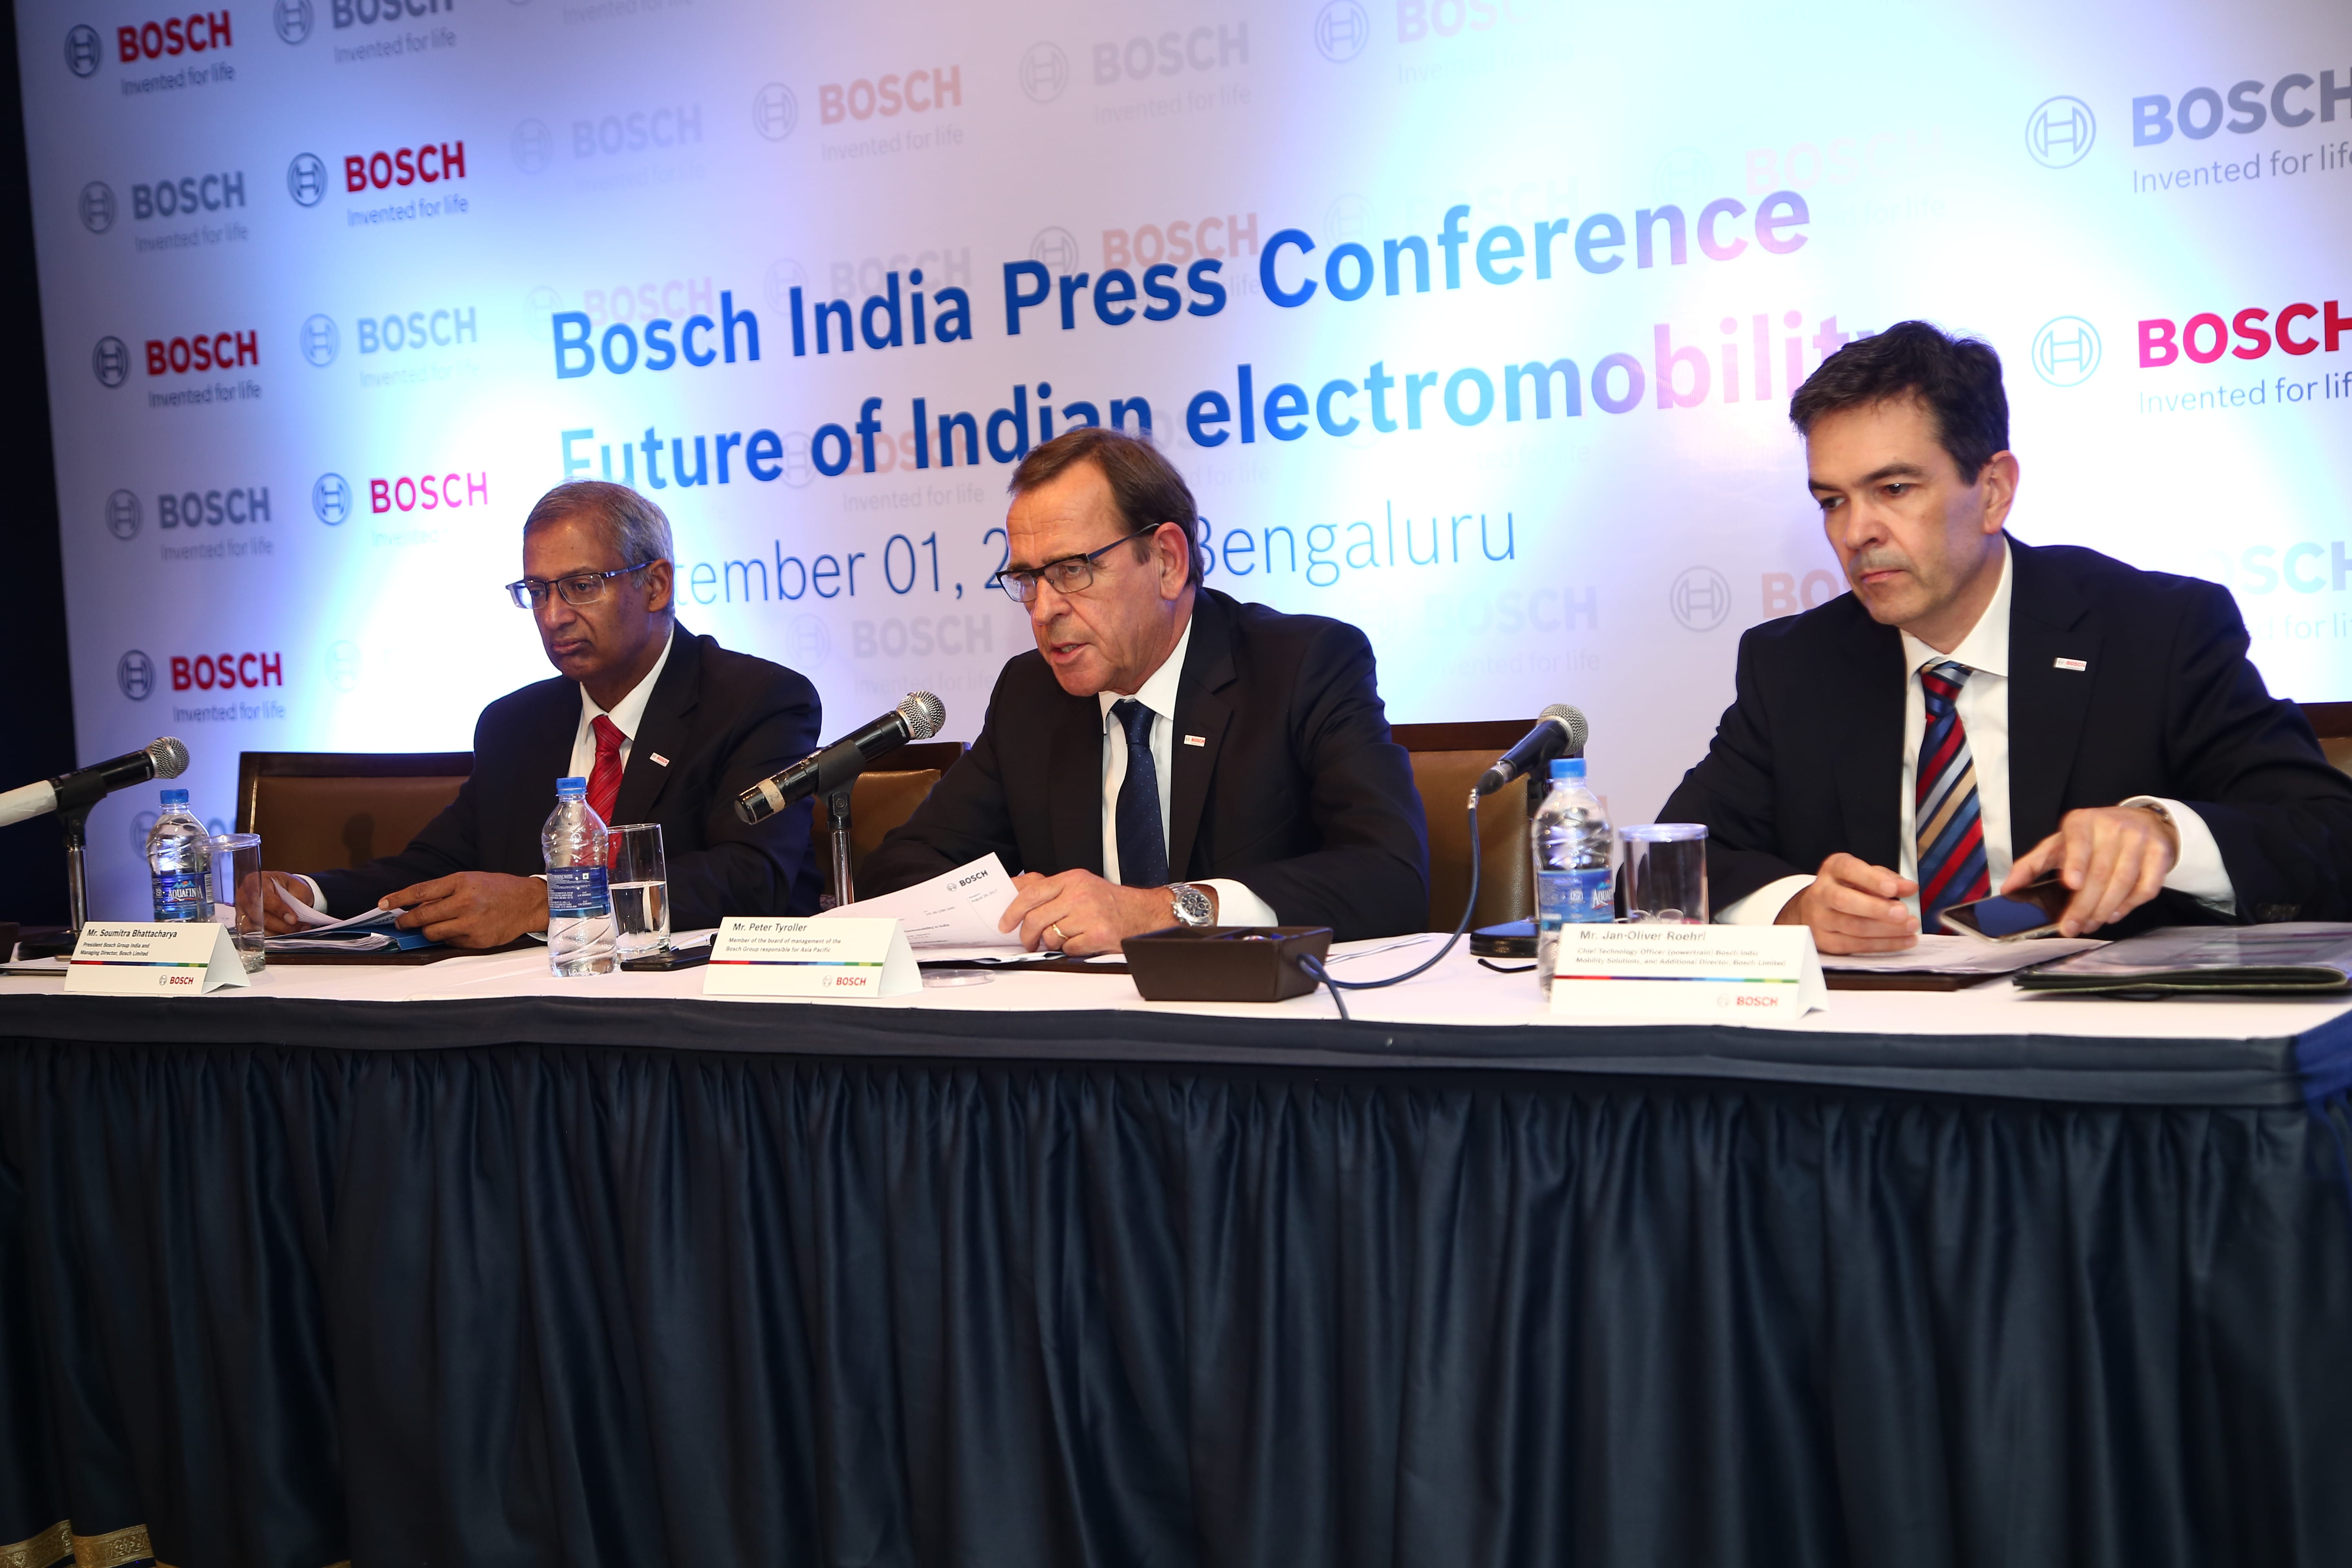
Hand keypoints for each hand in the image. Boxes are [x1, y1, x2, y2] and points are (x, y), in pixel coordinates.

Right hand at [244, 870, 321, 933]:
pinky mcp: (243, 923)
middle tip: (300, 927)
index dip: (279, 910)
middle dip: (282, 924)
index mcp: (256, 881)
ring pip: (257, 928)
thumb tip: (298, 914)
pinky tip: (284, 933)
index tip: (293, 919)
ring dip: (278, 932)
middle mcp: (244, 896)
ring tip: (295, 930)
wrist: (283, 891)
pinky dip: (272, 935)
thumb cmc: (287, 887)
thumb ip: (298, 898)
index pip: (264, 897)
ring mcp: (242, 911)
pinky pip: (255, 935)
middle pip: (259, 916)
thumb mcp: (297, 886)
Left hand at [378, 872, 550, 948]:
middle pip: (422, 916)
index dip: (398, 898)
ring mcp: (471, 923)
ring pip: (433, 933)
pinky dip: (448, 938)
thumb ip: (444, 891)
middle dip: (407, 921)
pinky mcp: (477, 940)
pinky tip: (458, 930)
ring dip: (427, 931)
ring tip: (432, 926)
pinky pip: (451, 943)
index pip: (420, 892)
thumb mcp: (470, 880)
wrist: (528, 903)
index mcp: (461, 882)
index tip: (382, 904)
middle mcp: (465, 902)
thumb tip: (416, 906)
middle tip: (401, 922)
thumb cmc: (497, 889)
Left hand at [998, 869, 1197, 956]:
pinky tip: (1081, 942)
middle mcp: (1080, 894)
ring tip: (1062, 939)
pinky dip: (1070, 950)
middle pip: (1036, 918)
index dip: (1012, 910)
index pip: (1032, 893)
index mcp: (1072, 879)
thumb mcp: (1079, 884)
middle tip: (1026, 942)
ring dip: (1051, 943)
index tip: (1005, 923)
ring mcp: (1089, 915)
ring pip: (1050, 936)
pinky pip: (1068, 949)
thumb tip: (1015, 889)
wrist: (1143, 913)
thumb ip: (1049, 887)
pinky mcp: (1098, 935)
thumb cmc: (1109, 901)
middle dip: (1026, 935)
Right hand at [1778, 853, 1920, 953]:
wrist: (1816, 909)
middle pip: (1844, 901)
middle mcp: (1821, 892)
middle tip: (1903, 913)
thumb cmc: (1846, 889)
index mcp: (1833, 869)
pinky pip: (1854, 945)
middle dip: (1877, 909)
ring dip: (1886, 930)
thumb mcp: (1866, 875)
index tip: (1893, 889)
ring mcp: (1819, 918)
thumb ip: (1889, 879)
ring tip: (1910, 928)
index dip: (1871, 879)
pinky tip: (1902, 941)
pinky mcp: (1824, 940)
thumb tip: (1909, 888)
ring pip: (1852, 926)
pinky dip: (1882, 944)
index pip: (1849, 870)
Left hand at [2004, 805, 2178, 935]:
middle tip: (2072, 927)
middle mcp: (2113, 826)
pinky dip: (2130, 905)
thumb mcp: (2059, 845)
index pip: (2078, 842)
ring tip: (2090, 924)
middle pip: (2099, 872)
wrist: (2141, 821)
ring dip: (2105, 909)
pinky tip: (2115, 914)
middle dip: (2084, 905)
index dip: (2075, 863)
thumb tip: (2008, 888)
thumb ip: (2032, 865)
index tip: (2071, 884)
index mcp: (2082, 822)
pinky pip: (2147, 886)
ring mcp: (2140, 838)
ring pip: (2123, 881)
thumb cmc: (2091, 838)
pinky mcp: (2160, 853)